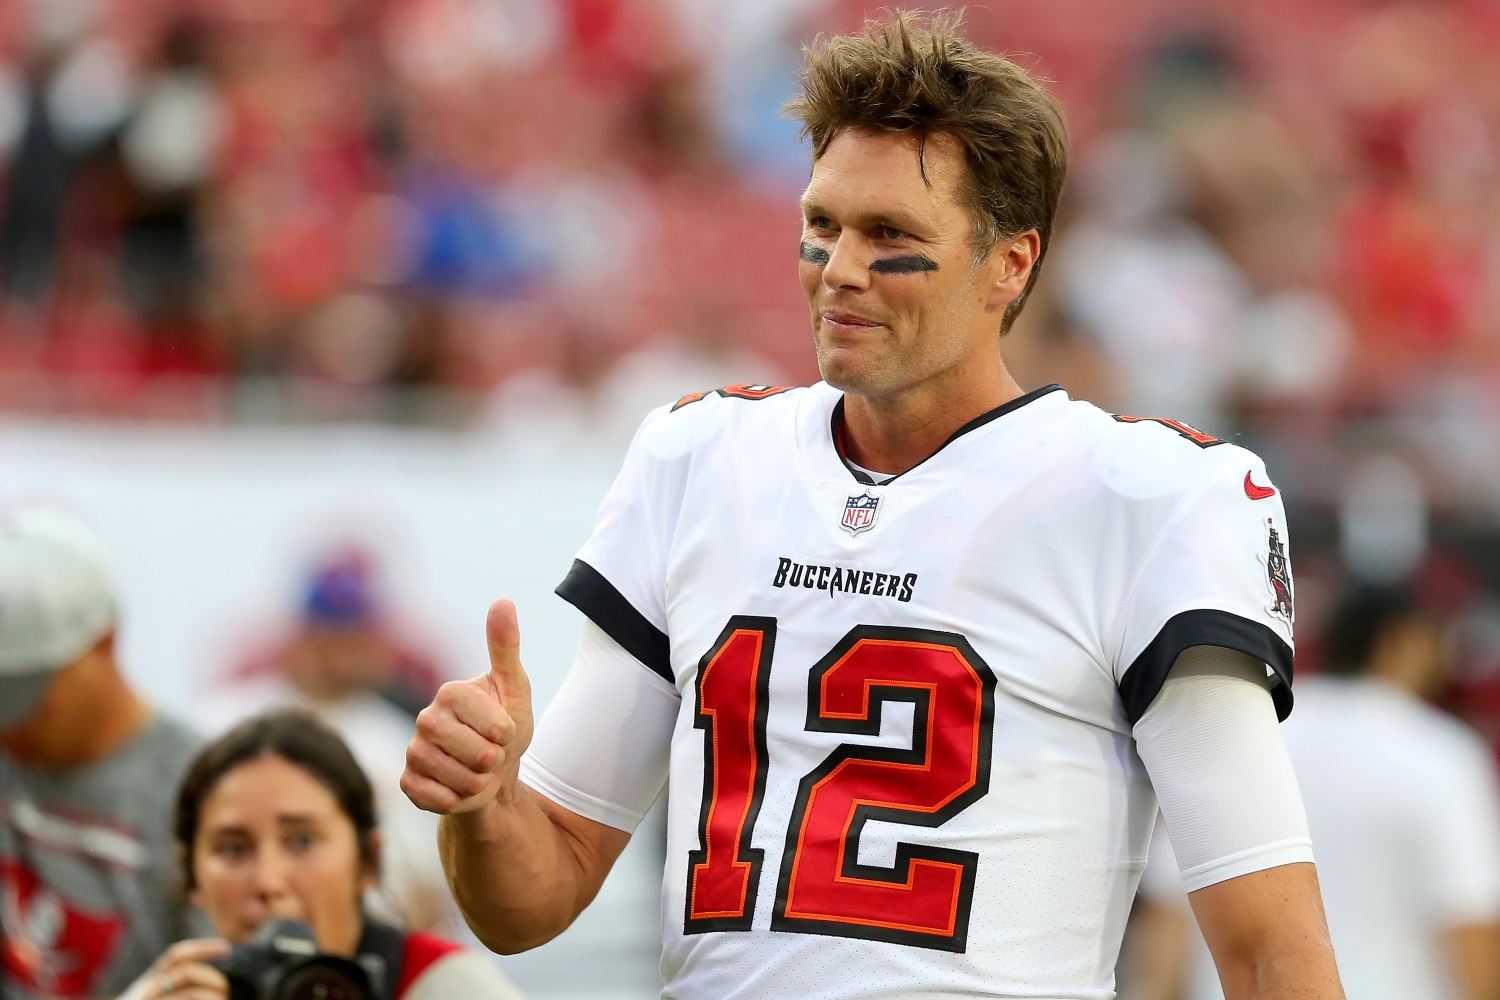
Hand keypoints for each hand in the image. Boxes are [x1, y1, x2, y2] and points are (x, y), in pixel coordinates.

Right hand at [140, 939, 229, 999]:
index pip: (175, 956)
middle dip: (213, 978)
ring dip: (212, 996)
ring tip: (224, 999)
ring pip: (189, 993)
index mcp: (147, 983)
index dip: (202, 948)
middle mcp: (145, 991)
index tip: (226, 948)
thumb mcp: (154, 996)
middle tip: (226, 990)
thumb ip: (175, 987)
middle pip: (186, 972)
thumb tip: (216, 983)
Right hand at [402, 600, 534, 813]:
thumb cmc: (505, 728)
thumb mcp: (515, 689)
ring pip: (457, 778)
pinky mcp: (407, 782)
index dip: (506, 732)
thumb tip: (502, 601)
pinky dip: (457, 800)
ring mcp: (414, 750)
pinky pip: (436, 798)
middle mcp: (426, 717)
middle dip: (495, 760)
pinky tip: (458, 789)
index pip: (491, 721)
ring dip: (479, 782)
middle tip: (493, 755)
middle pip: (475, 751)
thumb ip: (506, 647)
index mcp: (451, 692)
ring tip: (479, 772)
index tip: (506, 730)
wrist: (493, 776)